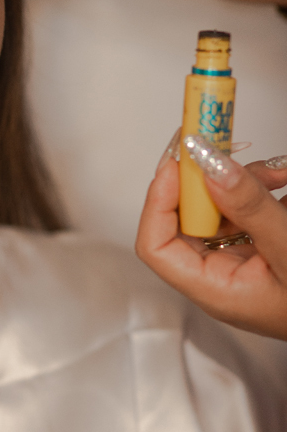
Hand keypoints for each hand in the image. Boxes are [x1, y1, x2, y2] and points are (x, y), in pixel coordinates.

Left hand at [136, 134, 286, 336]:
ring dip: (244, 179)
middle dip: (208, 178)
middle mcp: (223, 276)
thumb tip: (208, 164)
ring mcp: (245, 260)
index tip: (181, 161)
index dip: (160, 199)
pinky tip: (285, 179)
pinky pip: (250, 209)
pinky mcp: (267, 246)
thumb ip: (250, 208)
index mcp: (215, 290)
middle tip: (221, 141)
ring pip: (221, 206)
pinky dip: (264, 187)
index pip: (157, 245)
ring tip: (280, 173)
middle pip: (188, 217)